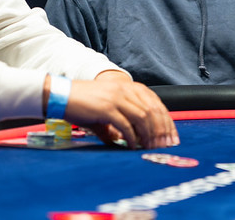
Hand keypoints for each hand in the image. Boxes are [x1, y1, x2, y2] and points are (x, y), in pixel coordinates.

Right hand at [63, 76, 177, 149]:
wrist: (63, 96)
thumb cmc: (85, 104)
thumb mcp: (108, 110)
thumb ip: (122, 122)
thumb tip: (129, 141)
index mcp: (130, 87)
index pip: (156, 104)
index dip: (167, 122)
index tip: (172, 137)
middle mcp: (127, 89)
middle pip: (153, 111)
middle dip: (162, 130)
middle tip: (165, 146)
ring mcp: (117, 97)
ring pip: (143, 117)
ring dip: (150, 135)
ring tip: (151, 148)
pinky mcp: (107, 108)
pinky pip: (126, 125)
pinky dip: (132, 137)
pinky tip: (134, 146)